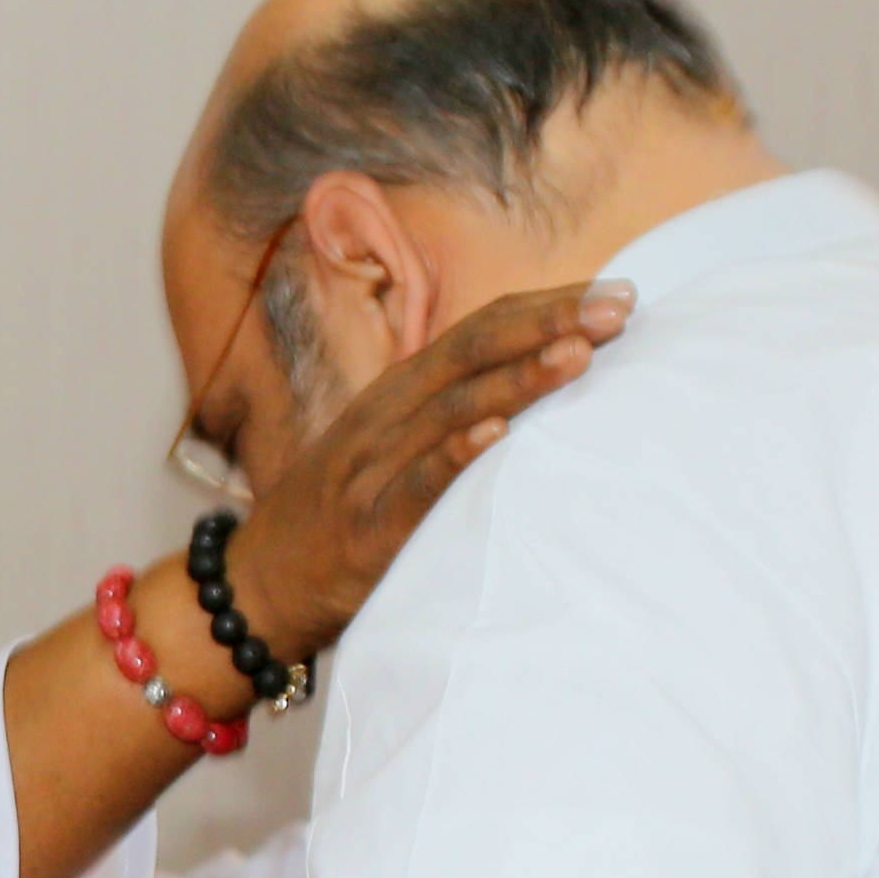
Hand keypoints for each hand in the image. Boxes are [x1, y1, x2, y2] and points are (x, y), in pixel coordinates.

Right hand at [228, 281, 631, 660]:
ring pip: (452, 409)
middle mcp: (386, 416)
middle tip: (619, 305)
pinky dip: (456, 455)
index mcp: (399, 393)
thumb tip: (531, 391)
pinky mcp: (368, 528)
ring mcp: (373, 468)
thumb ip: (448, 417)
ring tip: (580, 353)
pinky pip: (416, 485)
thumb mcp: (390, 450)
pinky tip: (498, 433)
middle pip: (474, 351)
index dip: (545, 306)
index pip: (480, 329)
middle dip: (549, 322)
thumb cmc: (339, 518)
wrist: (259, 585)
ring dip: (519, 379)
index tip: (614, 292)